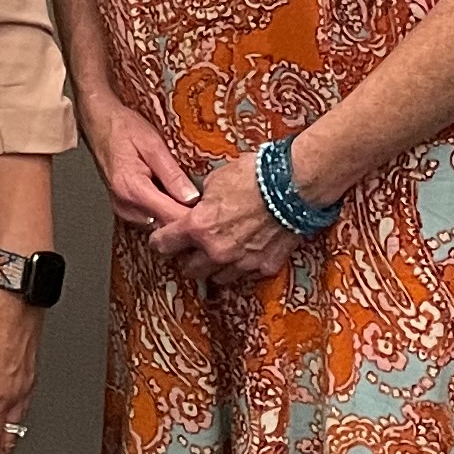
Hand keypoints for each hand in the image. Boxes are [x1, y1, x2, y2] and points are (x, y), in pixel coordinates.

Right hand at [78, 85, 200, 232]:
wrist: (98, 122)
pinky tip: (174, 198)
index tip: (213, 211)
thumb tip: (192, 197)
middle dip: (187, 218)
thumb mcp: (153, 144)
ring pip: (158, 225)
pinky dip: (164, 212)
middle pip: (165, 225)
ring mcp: (122, 209)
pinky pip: (149, 218)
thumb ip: (172, 173)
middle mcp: (125, 204)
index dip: (194, 217)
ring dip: (175, 216)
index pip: (170, 216)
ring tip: (193, 201)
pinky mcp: (123, 208)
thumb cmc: (122, 127)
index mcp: (132, 188)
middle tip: (208, 205)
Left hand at [148, 153, 297, 293]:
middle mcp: (217, 251)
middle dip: (187, 258)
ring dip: (214, 266)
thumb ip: (202, 202)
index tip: (162, 238)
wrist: (292, 185)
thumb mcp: (215, 181)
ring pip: (217, 277)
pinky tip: (246, 252)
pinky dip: (243, 265)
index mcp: (198, 227)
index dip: (160, 240)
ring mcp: (242, 262)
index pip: (164, 244)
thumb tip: (198, 207)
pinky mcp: (265, 266)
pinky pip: (246, 273)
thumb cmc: (253, 176)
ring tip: (218, 252)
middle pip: (189, 268)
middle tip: (191, 248)